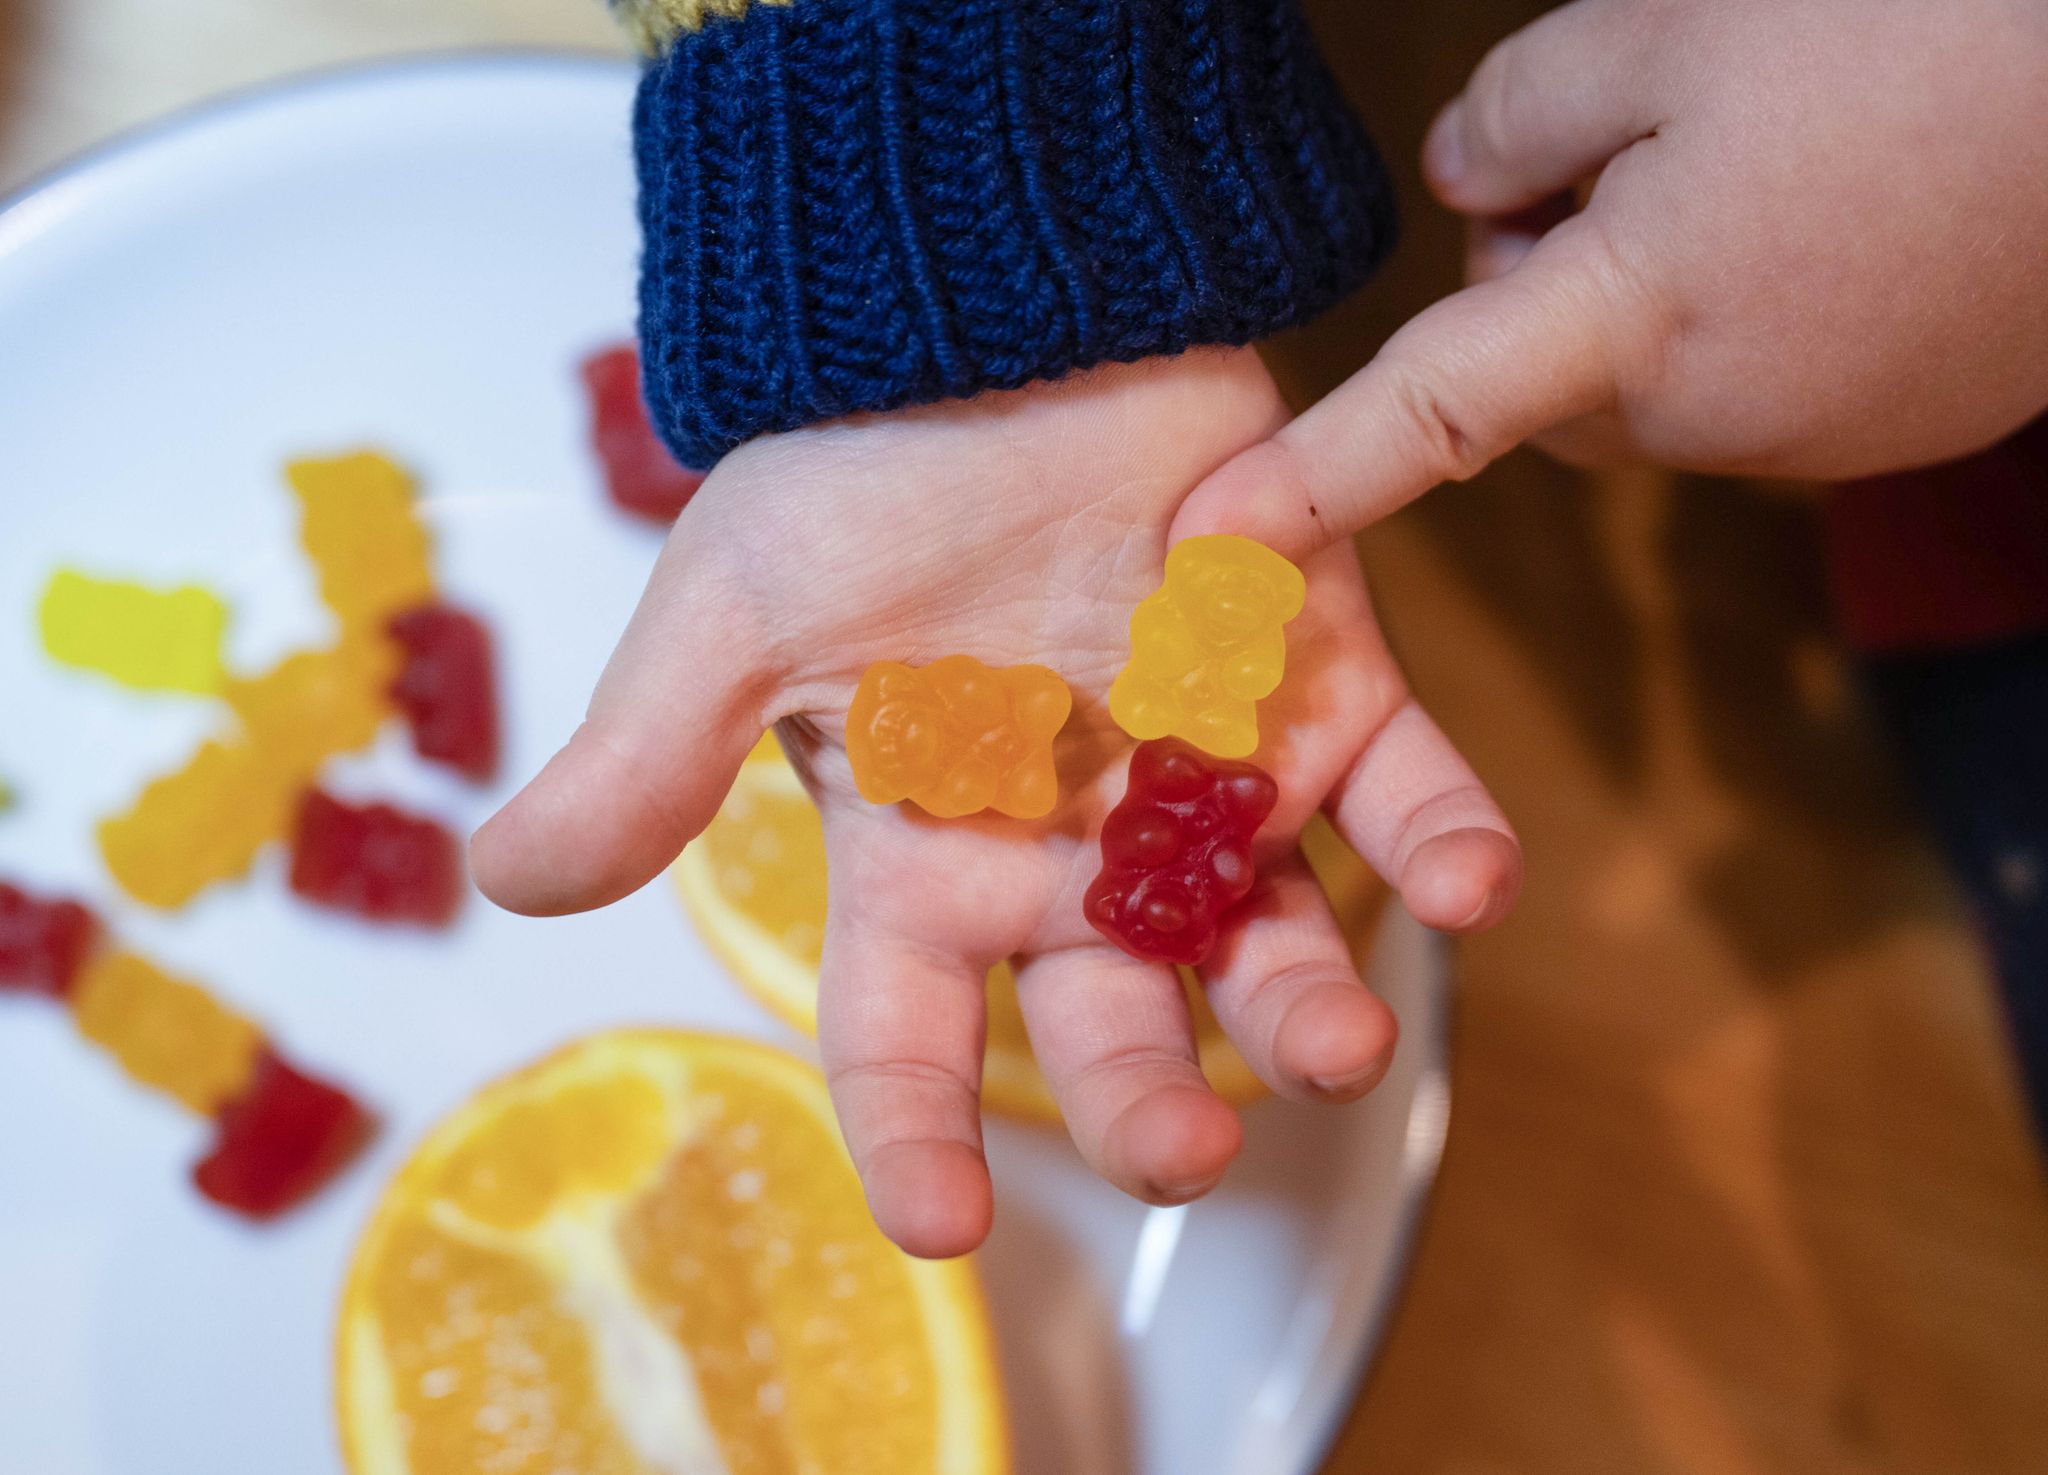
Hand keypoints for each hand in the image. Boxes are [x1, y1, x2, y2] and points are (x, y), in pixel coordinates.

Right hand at [472, 349, 1518, 1257]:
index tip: (937, 1225)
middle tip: (1192, 1152)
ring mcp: (1203, 778)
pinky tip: (1472, 885)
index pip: (908, 1032)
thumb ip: (649, 756)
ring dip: (1310, 1000)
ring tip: (1341, 1043)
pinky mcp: (1315, 688)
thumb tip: (508, 878)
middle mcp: (1073, 848)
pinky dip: (1443, 838)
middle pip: (1110, 1020)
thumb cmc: (855, 470)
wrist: (992, 316)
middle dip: (1150, 1101)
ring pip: (1265, 928)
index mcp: (929, 857)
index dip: (916, 1135)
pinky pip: (1397, 783)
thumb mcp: (732, 615)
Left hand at [1174, 0, 2047, 557]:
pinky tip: (1836, 203)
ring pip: (1649, 375)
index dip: (1309, 480)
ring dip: (1648, 284)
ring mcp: (1813, 437)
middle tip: (1638, 143)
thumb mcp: (1677, 22)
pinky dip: (1751, 304)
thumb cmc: (1921, 28)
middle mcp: (1712, 417)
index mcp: (1637, 323)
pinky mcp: (1892, 425)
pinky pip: (1756, 376)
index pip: (1426, 415)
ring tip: (1768, 154)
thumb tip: (1463, 192)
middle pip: (1540, 380)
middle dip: (1540, 282)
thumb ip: (1523, 115)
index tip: (1207, 551)